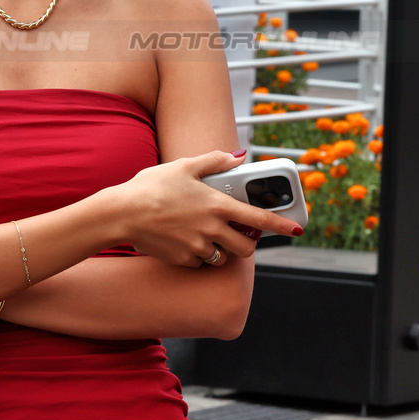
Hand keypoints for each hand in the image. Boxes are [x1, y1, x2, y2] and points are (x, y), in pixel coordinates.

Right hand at [111, 150, 304, 267]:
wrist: (121, 213)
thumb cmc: (150, 186)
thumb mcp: (183, 166)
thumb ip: (214, 161)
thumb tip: (238, 156)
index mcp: (216, 205)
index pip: (260, 220)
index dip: (282, 225)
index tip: (297, 229)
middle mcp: (212, 229)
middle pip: (246, 248)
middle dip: (247, 243)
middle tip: (237, 233)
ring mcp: (198, 247)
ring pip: (224, 258)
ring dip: (222, 250)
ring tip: (206, 235)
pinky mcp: (184, 260)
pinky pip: (200, 262)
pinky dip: (198, 255)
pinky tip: (184, 241)